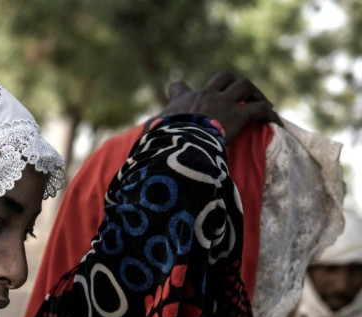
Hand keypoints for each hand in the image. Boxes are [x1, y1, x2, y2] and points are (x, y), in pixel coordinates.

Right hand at [158, 72, 281, 142]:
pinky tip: (275, 122)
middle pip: (222, 77)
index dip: (182, 91)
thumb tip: (136, 145)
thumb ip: (146, 135)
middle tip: (240, 95)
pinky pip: (259, 109)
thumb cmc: (163, 138)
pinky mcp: (238, 115)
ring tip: (262, 102)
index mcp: (182, 100)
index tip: (184, 96)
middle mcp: (204, 95)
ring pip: (245, 85)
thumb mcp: (149, 135)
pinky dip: (268, 114)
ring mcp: (223, 103)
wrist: (181, 140)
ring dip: (255, 93)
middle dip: (232, 84)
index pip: (178, 87)